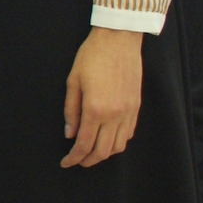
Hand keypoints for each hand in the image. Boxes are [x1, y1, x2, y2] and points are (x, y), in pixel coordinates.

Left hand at [61, 27, 142, 168]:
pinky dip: (118, 142)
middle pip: (103, 151)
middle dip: (88, 161)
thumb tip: (69, 134)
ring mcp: (128, 112)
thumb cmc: (92, 56)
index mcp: (95, 109)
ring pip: (118, 146)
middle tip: (76, 161)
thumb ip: (71, 111)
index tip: (66, 162)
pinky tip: (107, 138)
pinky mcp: (136, 107)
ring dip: (104, 154)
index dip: (74, 158)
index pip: (84, 144)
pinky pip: (128, 133)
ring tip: (91, 152)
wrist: (118, 39)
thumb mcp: (73, 82)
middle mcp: (115, 115)